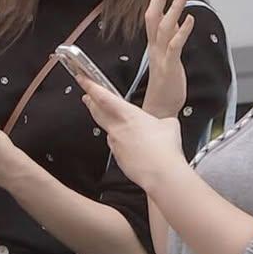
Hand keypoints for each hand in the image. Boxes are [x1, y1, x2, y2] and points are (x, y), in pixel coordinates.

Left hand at [79, 76, 185, 192]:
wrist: (161, 174)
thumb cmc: (165, 149)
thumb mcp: (169, 124)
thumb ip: (162, 120)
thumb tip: (164, 123)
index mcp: (128, 115)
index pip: (103, 97)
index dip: (90, 86)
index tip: (83, 79)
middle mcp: (118, 129)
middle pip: (98, 112)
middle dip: (91, 103)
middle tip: (86, 97)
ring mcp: (116, 145)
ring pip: (109, 131)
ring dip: (112, 126)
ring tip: (123, 127)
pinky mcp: (119, 159)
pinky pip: (118, 147)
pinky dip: (123, 144)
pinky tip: (135, 147)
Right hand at [141, 0, 194, 118]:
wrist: (159, 111)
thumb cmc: (165, 86)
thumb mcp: (168, 57)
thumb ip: (171, 38)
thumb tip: (177, 20)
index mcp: (154, 46)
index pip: (152, 16)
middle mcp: (155, 48)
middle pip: (153, 17)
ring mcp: (162, 57)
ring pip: (164, 28)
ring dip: (173, 9)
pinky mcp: (170, 67)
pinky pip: (175, 46)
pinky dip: (182, 31)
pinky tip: (190, 19)